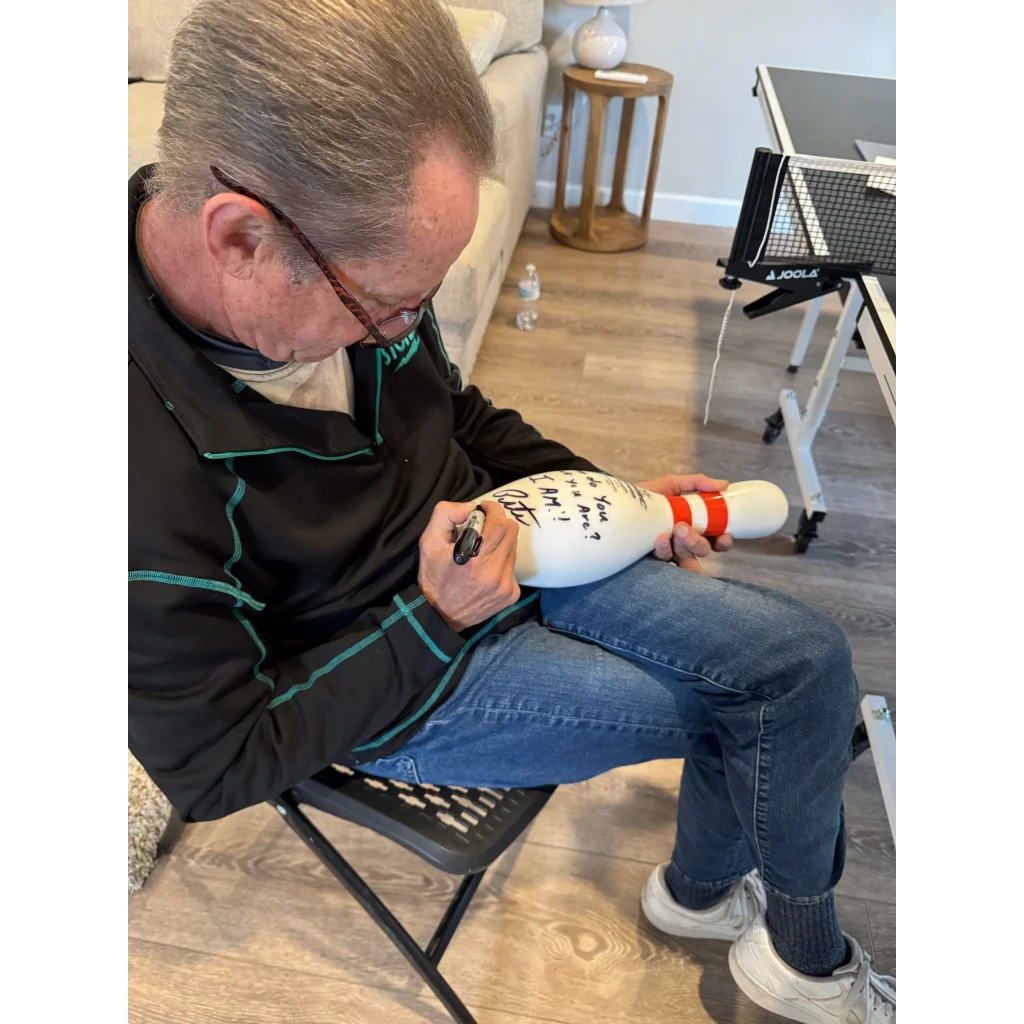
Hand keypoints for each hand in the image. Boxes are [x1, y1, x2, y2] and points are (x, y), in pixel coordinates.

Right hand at [418, 500, 520, 631]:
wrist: (440, 617)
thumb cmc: (434, 577)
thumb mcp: (428, 542)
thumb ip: (446, 515)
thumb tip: (470, 507)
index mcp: (473, 558)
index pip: (500, 522)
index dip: (493, 509)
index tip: (484, 509)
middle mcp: (493, 572)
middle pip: (512, 531)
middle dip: (498, 523)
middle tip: (484, 527)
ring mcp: (505, 585)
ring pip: (514, 547)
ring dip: (501, 542)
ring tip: (483, 550)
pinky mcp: (511, 594)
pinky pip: (513, 567)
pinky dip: (502, 561)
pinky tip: (486, 569)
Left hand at [638, 473, 734, 573]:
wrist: (617, 504)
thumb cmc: (645, 497)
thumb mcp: (670, 485)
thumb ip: (696, 483)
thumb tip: (724, 484)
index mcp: (692, 528)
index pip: (715, 541)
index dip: (723, 542)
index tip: (724, 536)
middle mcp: (682, 544)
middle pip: (702, 551)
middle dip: (697, 541)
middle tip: (683, 527)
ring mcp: (668, 555)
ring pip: (688, 562)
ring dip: (684, 546)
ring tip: (673, 531)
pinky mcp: (653, 563)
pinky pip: (666, 565)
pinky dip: (665, 551)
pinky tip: (659, 539)